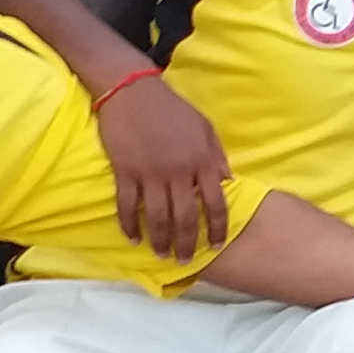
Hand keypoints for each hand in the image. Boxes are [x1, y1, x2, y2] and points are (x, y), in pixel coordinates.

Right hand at [91, 70, 233, 261]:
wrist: (133, 91)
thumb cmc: (172, 109)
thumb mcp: (205, 128)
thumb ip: (217, 156)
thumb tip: (228, 182)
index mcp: (202, 161)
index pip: (215, 204)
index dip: (217, 228)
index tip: (217, 245)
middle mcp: (178, 172)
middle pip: (186, 217)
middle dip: (187, 243)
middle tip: (185, 261)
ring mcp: (150, 173)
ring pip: (157, 217)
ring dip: (160, 240)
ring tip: (161, 254)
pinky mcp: (125, 171)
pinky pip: (127, 205)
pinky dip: (129, 225)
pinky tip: (133, 238)